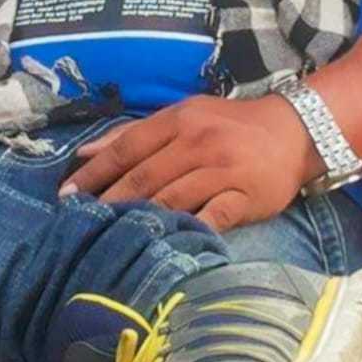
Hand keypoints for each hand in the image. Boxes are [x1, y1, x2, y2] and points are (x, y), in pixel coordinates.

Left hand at [59, 93, 318, 232]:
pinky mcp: (244, 197)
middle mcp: (198, 142)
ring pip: (171, 198)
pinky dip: (187, 232)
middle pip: (144, 176)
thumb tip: (84, 151)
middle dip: (108, 201)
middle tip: (80, 223)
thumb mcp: (185, 115)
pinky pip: (210, 218)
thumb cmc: (230, 125)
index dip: (94, 172)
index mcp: (179, 120)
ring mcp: (222, 170)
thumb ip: (135, 132)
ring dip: (139, 219)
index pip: (127, 147)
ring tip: (111, 237)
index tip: (66, 195)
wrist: (295, 131)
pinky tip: (164, 246)